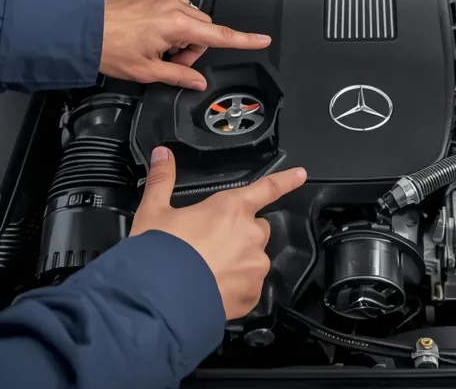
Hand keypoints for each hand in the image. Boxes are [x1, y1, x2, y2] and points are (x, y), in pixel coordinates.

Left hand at [99, 0, 271, 89]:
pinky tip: (151, 34)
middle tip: (170, 61)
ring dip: (182, 36)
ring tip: (157, 48)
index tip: (262, 40)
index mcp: (176, 24)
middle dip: (193, 48)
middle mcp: (173, 5)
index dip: (245, 40)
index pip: (220, 35)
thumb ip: (180, 76)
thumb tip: (197, 82)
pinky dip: (170, 23)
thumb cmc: (109, 47)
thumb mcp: (148, 72)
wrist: (82, 30)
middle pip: (204, 29)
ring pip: (190, 19)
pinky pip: (175, 8)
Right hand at [130, 146, 306, 319]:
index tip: (301, 175)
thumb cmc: (159, 254)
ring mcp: (255, 266)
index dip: (286, 180)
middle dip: (240, 233)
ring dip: (239, 261)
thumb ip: (162, 179)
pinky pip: (249, 286)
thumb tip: (162, 154)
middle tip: (211, 244)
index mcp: (231, 208)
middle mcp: (250, 235)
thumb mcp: (154, 211)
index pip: (267, 188)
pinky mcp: (253, 294)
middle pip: (256, 228)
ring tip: (208, 270)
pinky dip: (235, 288)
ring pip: (254, 258)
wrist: (159, 301)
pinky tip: (212, 289)